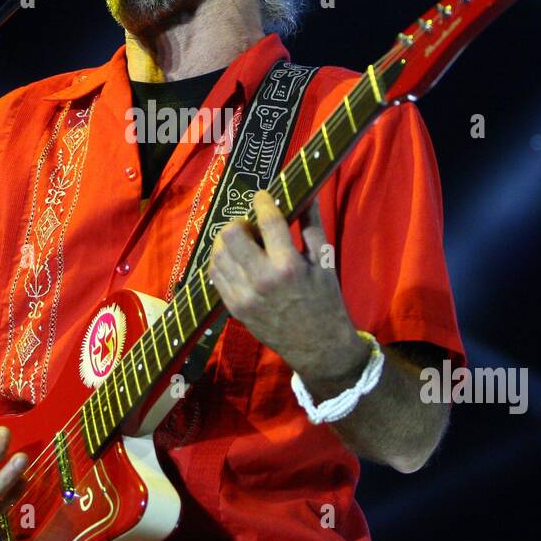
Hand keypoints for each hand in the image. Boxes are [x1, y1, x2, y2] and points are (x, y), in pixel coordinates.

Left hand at [209, 189, 367, 388]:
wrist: (317, 347)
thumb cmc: (325, 300)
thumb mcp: (324, 261)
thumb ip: (312, 225)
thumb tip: (307, 193)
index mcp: (289, 266)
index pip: (267, 221)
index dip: (262, 201)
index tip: (261, 196)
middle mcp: (262, 279)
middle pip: (231, 234)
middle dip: (239, 222)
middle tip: (250, 226)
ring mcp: (244, 295)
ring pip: (218, 253)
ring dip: (227, 241)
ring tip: (243, 243)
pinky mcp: (234, 307)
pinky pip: (215, 274)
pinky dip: (221, 261)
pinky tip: (236, 260)